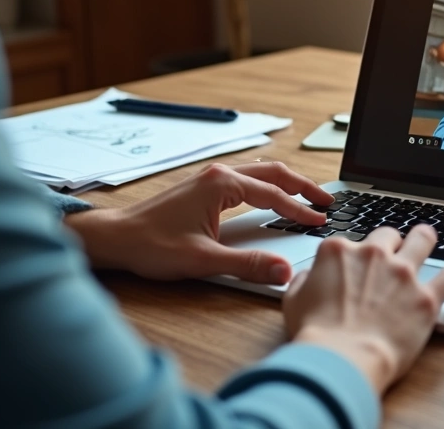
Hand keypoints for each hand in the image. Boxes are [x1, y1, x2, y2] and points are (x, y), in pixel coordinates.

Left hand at [66, 162, 330, 283]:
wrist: (116, 238)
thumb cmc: (151, 245)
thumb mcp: (203, 260)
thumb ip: (247, 265)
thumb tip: (283, 271)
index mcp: (222, 185)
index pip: (274, 195)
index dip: (300, 210)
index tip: (320, 221)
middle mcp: (219, 174)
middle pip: (274, 172)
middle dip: (303, 186)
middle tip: (327, 201)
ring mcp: (211, 178)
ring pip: (261, 172)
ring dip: (287, 183)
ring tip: (308, 197)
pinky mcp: (204, 187)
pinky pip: (248, 178)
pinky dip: (269, 185)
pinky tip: (273, 196)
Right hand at [284, 225, 443, 393]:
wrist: (341, 359)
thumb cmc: (316, 336)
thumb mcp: (293, 302)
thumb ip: (302, 282)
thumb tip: (308, 277)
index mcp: (338, 252)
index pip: (350, 243)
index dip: (353, 255)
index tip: (355, 267)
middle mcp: (372, 256)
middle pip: (387, 236)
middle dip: (389, 243)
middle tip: (392, 253)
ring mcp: (402, 274)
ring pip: (422, 240)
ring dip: (424, 237)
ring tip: (428, 237)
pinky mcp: (426, 298)